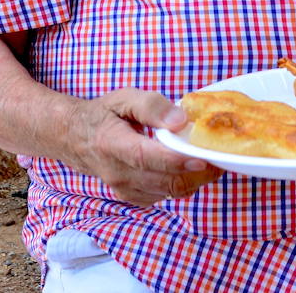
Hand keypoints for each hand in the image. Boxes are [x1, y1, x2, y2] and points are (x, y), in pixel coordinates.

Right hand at [65, 88, 222, 205]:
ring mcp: (124, 189)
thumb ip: (151, 106)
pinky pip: (164, 196)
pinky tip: (189, 169)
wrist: (75, 138)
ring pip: (169, 192)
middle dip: (197, 173)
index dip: (176, 161)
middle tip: (220, 158)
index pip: (147, 158)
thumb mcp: (124, 98)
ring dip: (193, 180)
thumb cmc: (104, 114)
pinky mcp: (132, 198)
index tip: (203, 157)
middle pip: (164, 181)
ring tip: (210, 160)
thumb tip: (180, 120)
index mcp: (113, 144)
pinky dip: (181, 185)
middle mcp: (117, 173)